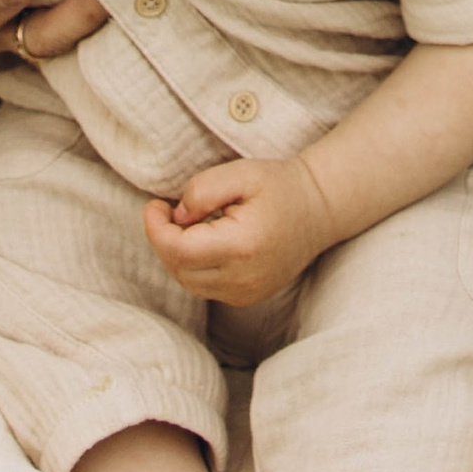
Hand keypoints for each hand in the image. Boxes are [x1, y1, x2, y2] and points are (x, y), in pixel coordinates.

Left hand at [145, 155, 336, 305]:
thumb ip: (203, 190)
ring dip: (177, 254)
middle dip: (164, 239)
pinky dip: (193, 266)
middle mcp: (243, 278)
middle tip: (168, 210)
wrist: (318, 210)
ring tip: (187, 224)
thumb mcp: (242, 173)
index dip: (156, 229)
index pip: (179, 250)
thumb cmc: (280, 186)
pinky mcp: (246, 298)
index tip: (154, 205)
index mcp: (243, 246)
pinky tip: (203, 241)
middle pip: (179, 268)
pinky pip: (205, 287)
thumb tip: (177, 216)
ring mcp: (246, 293)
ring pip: (188, 282)